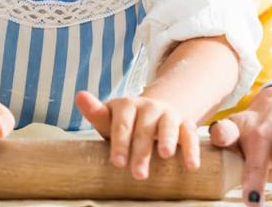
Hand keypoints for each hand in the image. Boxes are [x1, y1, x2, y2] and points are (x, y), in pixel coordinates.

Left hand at [75, 90, 199, 180]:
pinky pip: (190, 134)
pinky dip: (192, 149)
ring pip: (168, 126)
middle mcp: (148, 106)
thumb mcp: (110, 119)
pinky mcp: (185, 123)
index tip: (117, 163)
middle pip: (144, 130)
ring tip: (165, 155)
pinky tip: (192, 166)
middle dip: (141, 152)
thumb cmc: (127, 123)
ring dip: (167, 141)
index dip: (120, 143)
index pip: (122, 124)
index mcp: (127, 105)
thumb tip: (79, 95)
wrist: (157, 111)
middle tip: (138, 175)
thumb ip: (96, 113)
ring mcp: (168, 114)